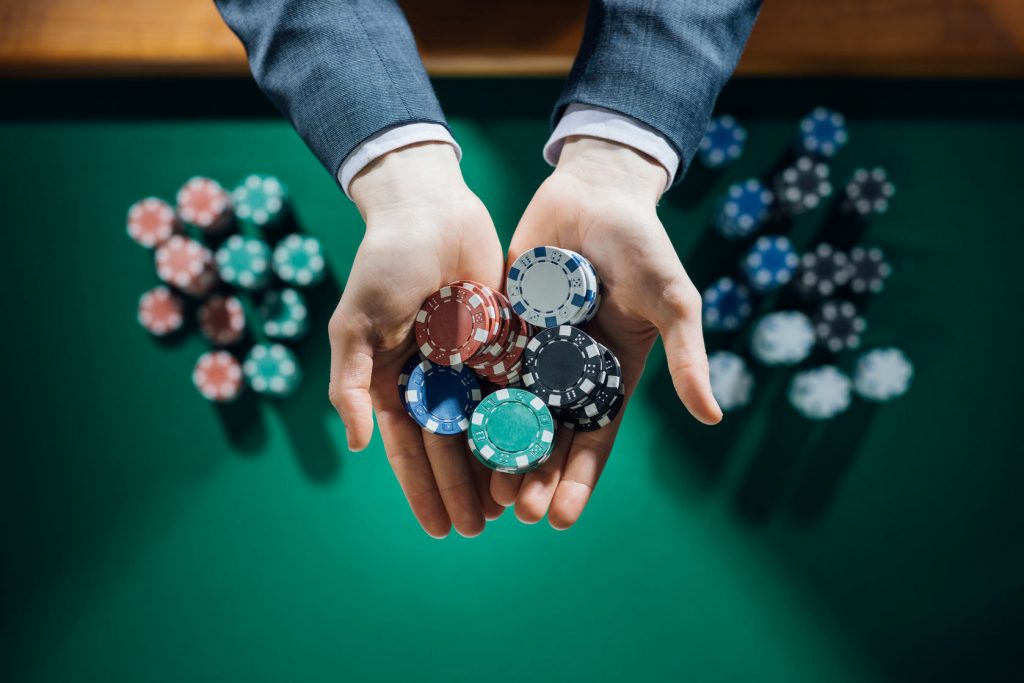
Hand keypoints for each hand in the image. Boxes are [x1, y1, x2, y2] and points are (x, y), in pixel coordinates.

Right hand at [329, 142, 505, 537]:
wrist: (431, 208)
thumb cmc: (385, 263)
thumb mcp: (355, 323)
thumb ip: (351, 383)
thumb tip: (357, 446)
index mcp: (395, 379)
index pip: (410, 446)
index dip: (422, 489)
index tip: (438, 530)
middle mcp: (435, 377)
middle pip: (451, 445)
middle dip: (463, 488)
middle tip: (479, 530)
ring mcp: (471, 361)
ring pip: (487, 424)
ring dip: (497, 466)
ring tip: (512, 506)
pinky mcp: (505, 340)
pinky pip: (517, 387)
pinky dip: (526, 420)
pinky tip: (542, 453)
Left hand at [492, 136, 722, 528]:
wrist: (596, 192)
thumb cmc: (643, 246)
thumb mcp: (673, 301)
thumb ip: (688, 357)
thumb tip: (712, 418)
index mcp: (609, 375)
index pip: (594, 439)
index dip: (578, 479)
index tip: (559, 517)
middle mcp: (567, 371)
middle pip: (548, 435)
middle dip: (533, 474)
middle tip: (514, 509)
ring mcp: (531, 349)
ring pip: (510, 410)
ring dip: (499, 448)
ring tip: (482, 486)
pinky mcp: (499, 323)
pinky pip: (482, 366)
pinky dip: (470, 398)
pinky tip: (451, 429)